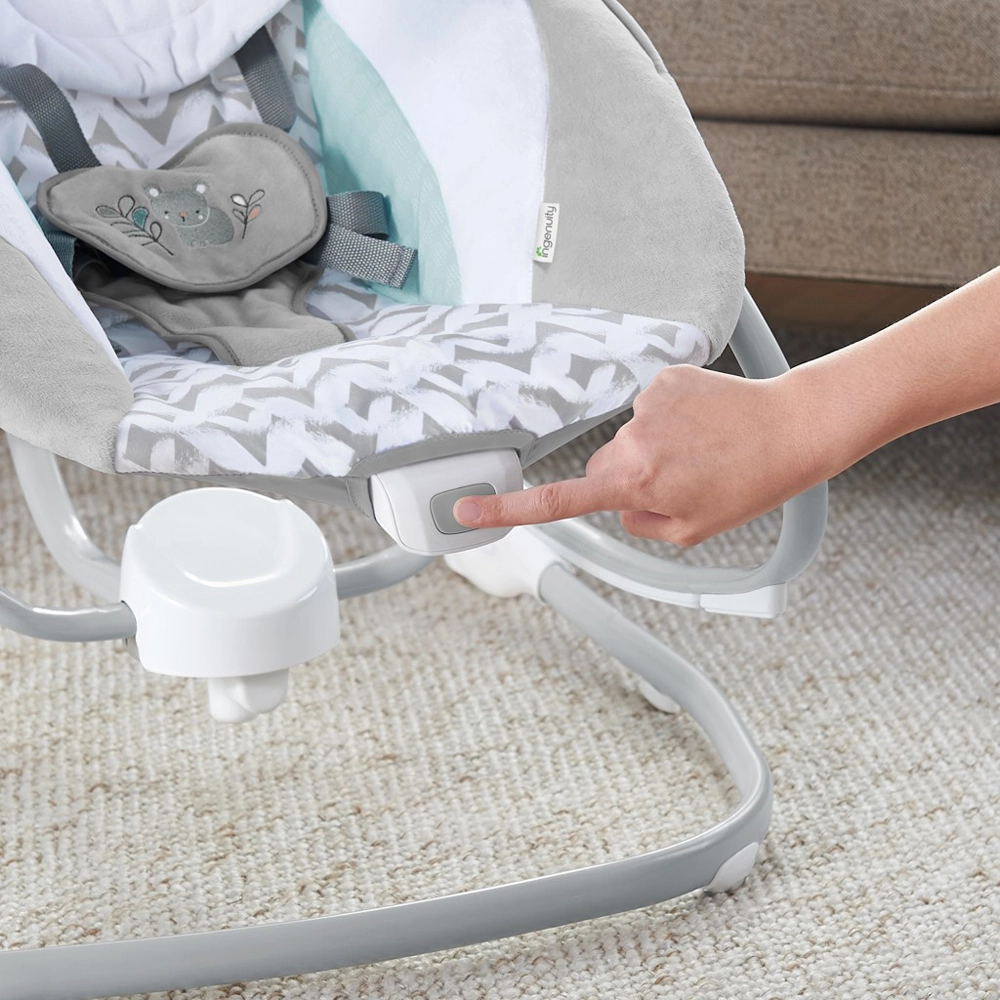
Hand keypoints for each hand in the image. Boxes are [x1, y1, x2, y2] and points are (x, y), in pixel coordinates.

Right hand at [452, 364, 822, 545]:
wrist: (790, 428)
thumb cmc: (748, 485)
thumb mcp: (690, 531)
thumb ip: (638, 522)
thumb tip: (621, 501)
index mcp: (635, 482)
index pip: (557, 501)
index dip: (506, 509)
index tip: (466, 510)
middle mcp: (632, 440)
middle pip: (601, 467)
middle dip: (627, 479)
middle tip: (679, 483)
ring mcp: (646, 404)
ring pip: (628, 438)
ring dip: (655, 449)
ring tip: (703, 452)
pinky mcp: (663, 378)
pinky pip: (648, 407)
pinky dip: (669, 419)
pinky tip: (703, 425)